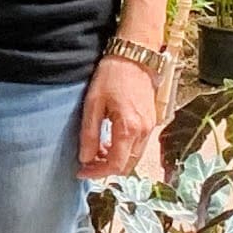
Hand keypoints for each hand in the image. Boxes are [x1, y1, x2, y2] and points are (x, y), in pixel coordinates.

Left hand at [79, 53, 159, 178]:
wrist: (134, 59)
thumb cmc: (111, 77)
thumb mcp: (92, 105)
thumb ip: (89, 134)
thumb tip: (85, 158)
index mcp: (129, 129)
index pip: (116, 165)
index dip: (97, 173)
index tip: (81, 172)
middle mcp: (144, 132)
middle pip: (127, 165)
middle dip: (106, 169)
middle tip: (86, 164)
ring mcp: (150, 127)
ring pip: (134, 157)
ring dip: (115, 160)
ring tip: (95, 151)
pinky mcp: (151, 122)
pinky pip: (138, 146)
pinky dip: (123, 150)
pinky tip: (108, 142)